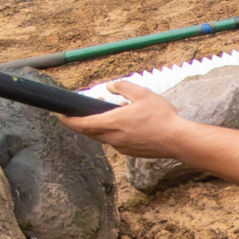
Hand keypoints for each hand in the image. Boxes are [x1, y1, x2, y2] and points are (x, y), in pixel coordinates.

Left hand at [58, 81, 184, 157]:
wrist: (178, 140)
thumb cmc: (162, 117)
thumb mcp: (143, 94)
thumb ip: (123, 87)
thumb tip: (111, 87)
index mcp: (113, 123)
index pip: (82, 124)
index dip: (68, 120)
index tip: (60, 115)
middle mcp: (113, 138)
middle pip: (88, 132)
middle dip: (83, 120)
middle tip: (87, 108)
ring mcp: (121, 147)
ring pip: (102, 136)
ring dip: (101, 125)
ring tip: (115, 112)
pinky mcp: (129, 152)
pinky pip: (114, 141)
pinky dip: (113, 132)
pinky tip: (127, 123)